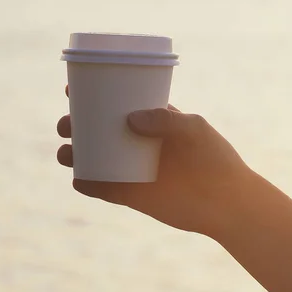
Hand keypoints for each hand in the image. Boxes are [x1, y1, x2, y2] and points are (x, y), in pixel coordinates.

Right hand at [56, 85, 251, 235]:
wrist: (226, 202)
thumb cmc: (215, 159)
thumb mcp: (193, 129)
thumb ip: (165, 119)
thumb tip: (129, 118)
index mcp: (151, 122)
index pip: (116, 105)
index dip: (93, 97)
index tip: (71, 90)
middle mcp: (137, 144)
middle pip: (98, 131)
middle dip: (75, 125)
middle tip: (66, 124)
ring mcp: (132, 170)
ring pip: (95, 159)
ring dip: (75, 154)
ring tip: (65, 152)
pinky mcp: (132, 196)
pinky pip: (102, 189)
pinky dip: (87, 184)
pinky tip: (78, 180)